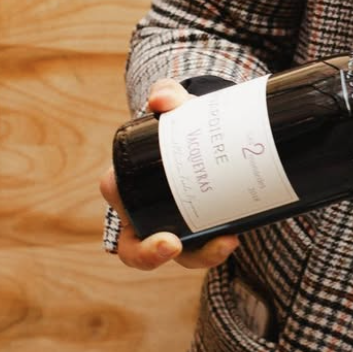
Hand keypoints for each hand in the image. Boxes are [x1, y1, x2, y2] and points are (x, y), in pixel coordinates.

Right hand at [99, 78, 239, 271]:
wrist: (211, 134)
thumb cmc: (182, 124)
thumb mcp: (177, 108)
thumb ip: (168, 96)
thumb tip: (161, 100)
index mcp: (127, 183)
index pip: (116, 198)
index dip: (122, 205)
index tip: (137, 202)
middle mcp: (144, 213)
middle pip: (136, 248)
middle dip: (149, 254)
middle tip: (173, 245)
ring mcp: (172, 227)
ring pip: (177, 255)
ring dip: (198, 255)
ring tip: (226, 242)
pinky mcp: (201, 232)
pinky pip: (203, 249)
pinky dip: (216, 247)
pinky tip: (236, 235)